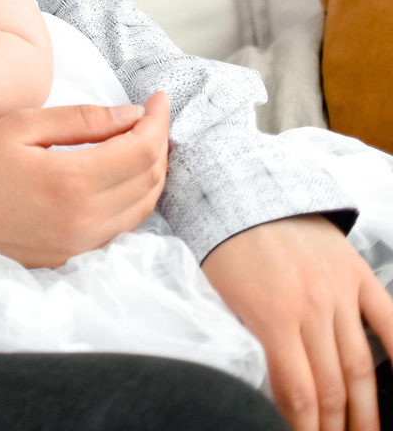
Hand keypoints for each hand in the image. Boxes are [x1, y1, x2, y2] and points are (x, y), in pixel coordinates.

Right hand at [0, 92, 168, 266]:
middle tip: (152, 118)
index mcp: (71, 181)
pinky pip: (122, 227)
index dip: (158, 120)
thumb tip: (131, 114)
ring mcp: (82, 243)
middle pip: (150, 180)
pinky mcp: (74, 256)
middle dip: (160, 143)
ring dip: (151, 173)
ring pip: (144, 207)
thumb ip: (80, 119)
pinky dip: (134, 199)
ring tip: (143, 144)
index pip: (141, 149)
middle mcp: (85, 218)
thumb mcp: (21, 126)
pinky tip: (122, 177)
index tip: (159, 99)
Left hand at [202, 214, 392, 430]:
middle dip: (335, 424)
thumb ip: (249, 340)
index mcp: (271, 316)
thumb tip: (267, 388)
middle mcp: (311, 307)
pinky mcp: (358, 274)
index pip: (297, 391)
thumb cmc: (224, 248)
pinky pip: (389, 321)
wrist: (242, 190)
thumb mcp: (222, 297)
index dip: (304, 425)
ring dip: (366, 406)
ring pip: (361, 364)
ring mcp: (339, 291)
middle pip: (332, 385)